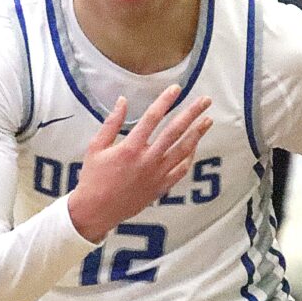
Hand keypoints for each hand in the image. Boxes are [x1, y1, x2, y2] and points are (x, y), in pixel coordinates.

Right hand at [68, 85, 212, 242]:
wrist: (96, 211)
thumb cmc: (93, 178)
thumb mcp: (96, 147)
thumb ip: (111, 122)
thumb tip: (122, 100)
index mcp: (130, 147)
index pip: (152, 118)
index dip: (165, 101)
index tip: (176, 88)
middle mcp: (147, 160)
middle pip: (175, 131)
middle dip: (192, 113)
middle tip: (206, 100)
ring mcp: (157, 174)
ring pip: (183, 150)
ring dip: (197, 133)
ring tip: (208, 120)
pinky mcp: (161, 187)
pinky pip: (181, 170)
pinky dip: (190, 156)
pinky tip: (195, 145)